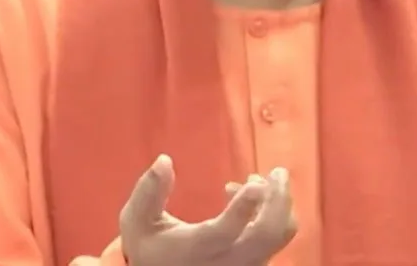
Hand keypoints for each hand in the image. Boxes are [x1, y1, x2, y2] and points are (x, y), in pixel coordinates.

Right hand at [118, 155, 296, 265]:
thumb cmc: (151, 246)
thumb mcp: (137, 221)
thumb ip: (148, 192)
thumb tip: (164, 161)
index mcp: (196, 250)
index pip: (224, 232)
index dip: (242, 209)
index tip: (254, 185)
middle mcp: (226, 262)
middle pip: (266, 235)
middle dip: (278, 200)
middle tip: (278, 172)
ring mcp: (244, 265)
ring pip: (277, 236)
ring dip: (277, 203)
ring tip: (256, 182)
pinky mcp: (255, 263)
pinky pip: (275, 239)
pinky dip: (273, 213)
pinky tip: (251, 197)